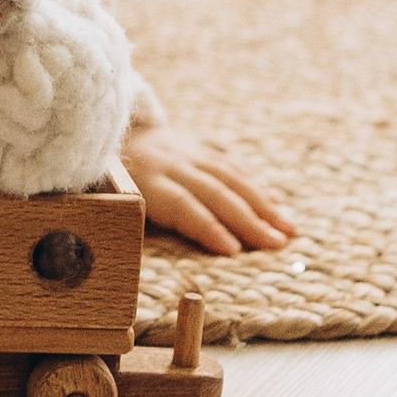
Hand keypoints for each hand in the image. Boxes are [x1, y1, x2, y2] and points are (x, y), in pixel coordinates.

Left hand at [123, 122, 296, 258]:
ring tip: (288, 229)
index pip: (182, 205)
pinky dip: (256, 188)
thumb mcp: (108, 200)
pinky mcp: (200, 150)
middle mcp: (172, 164)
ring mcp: (189, 154)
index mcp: (146, 181)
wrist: (112, 131)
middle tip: (277, 244)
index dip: (208, 227)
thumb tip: (135, 265)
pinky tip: (276, 206)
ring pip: (231, 178)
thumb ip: (125, 224)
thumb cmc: (107, 181)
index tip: (234, 251)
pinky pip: (232, 168)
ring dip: (263, 205)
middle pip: (215, 192)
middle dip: (249, 220)